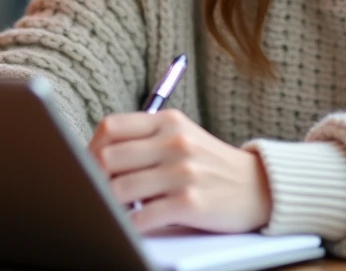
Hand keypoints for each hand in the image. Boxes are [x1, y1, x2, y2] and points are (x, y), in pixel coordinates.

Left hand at [88, 109, 272, 233]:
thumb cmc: (211, 165)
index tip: (85, 165)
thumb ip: (146, 139)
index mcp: (169, 121)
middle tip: (91, 191)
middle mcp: (175, 142)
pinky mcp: (190, 202)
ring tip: (109, 209)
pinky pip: (143, 217)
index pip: (111, 127)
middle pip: (109, 158)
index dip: (90, 148)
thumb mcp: (183, 137)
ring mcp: (183, 172)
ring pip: (120, 189)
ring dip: (108, 204)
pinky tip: (130, 225)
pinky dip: (129, 225)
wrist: (259, 187)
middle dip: (93, 178)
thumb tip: (95, 156)